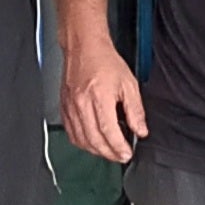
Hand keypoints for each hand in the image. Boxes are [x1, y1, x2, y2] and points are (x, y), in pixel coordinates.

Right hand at [61, 39, 147, 162]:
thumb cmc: (105, 61)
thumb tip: (140, 130)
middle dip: (109, 154)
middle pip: (94, 140)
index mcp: (99, 97)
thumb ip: (135, 110)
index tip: (126, 154)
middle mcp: (82, 104)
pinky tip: (92, 143)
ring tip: (108, 152)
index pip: (108, 132)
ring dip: (96, 151)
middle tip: (120, 156)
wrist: (84, 47)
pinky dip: (82, 143)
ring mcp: (71, 107)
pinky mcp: (64, 108)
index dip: (118, 147)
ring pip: (81, 140)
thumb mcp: (129, 83)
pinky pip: (71, 133)